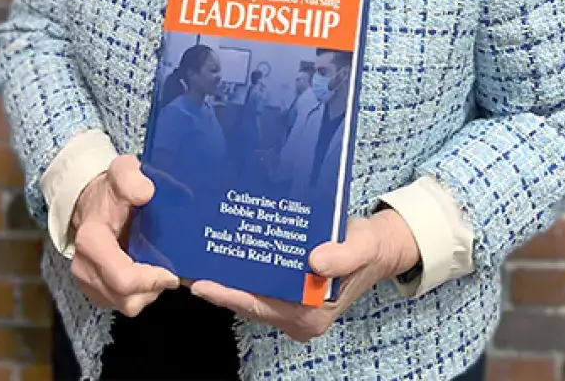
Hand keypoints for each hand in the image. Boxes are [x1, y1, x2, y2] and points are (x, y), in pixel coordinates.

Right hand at [68, 155, 179, 315]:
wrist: (91, 202)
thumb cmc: (110, 190)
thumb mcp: (122, 172)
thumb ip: (131, 178)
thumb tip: (146, 193)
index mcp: (92, 241)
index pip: (123, 278)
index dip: (152, 279)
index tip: (172, 270)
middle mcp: (85, 267)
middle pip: (128, 298)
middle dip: (153, 287)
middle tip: (170, 268)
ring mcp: (89, 282)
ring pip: (127, 305)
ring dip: (148, 292)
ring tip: (158, 268)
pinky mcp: (96, 291)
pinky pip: (123, 303)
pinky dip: (140, 293)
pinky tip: (147, 272)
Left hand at [190, 208, 419, 342]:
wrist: (379, 247)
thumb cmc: (369, 248)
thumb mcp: (361, 247)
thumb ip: (342, 256)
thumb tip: (315, 261)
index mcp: (312, 315)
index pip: (262, 306)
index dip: (230, 296)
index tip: (202, 284)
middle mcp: (299, 317)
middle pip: (250, 303)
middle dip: (220, 287)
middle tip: (186, 270)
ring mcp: (292, 307)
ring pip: (251, 295)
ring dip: (228, 279)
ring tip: (196, 261)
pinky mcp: (290, 294)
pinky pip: (259, 286)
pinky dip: (242, 273)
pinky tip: (222, 255)